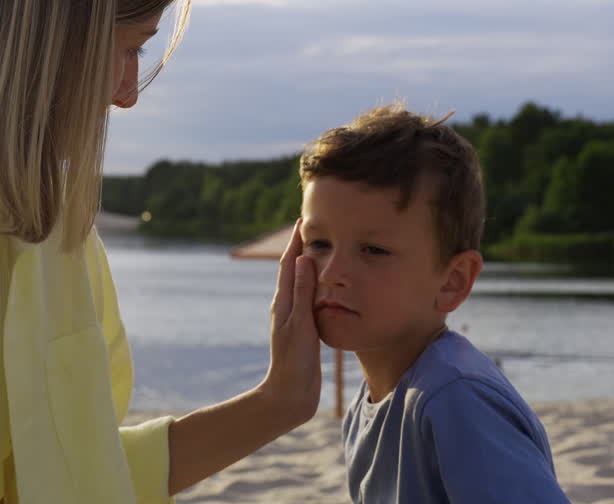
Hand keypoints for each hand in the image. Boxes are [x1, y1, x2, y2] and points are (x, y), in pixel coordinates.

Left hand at [257, 219, 321, 427]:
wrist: (290, 395)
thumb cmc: (293, 361)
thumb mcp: (300, 324)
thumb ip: (302, 292)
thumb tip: (302, 258)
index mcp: (283, 301)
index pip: (288, 262)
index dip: (296, 240)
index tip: (304, 218)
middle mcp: (287, 306)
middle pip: (294, 268)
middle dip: (303, 246)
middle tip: (316, 225)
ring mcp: (295, 318)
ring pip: (303, 283)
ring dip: (311, 264)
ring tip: (325, 247)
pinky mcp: (305, 329)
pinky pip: (312, 299)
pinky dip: (319, 285)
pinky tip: (329, 285)